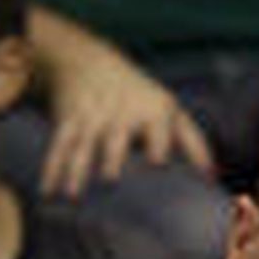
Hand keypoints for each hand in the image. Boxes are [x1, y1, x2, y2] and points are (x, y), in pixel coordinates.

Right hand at [39, 30, 215, 197]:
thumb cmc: (141, 97)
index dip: (157, 142)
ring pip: (82, 144)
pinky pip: (58, 146)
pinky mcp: (67, 122)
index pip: (155, 127)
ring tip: (72, 197)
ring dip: (76, 169)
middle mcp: (120, 113)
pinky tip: (46, 192)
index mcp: (151, 111)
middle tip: (110, 179)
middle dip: (110, 154)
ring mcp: (91, 117)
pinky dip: (51, 168)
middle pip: (114, 135)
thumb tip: (212, 179)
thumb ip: (194, 144)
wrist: (87, 61)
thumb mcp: (170, 111)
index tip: (158, 162)